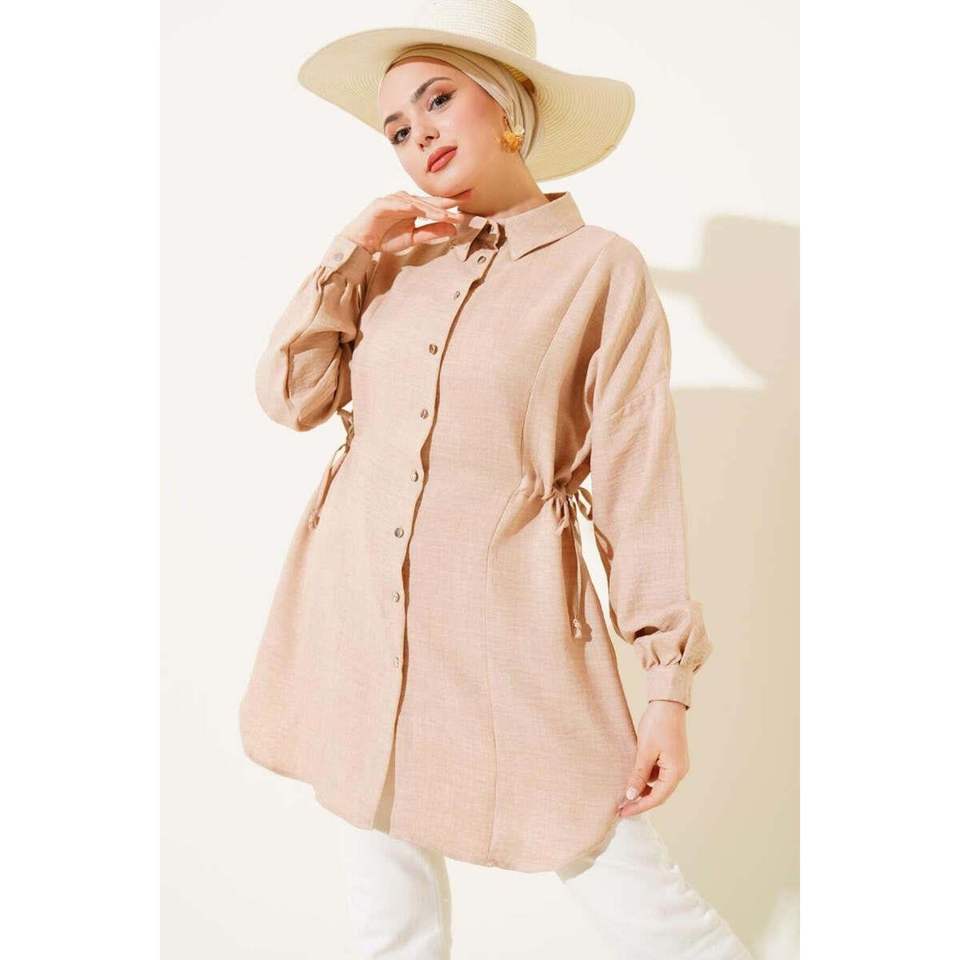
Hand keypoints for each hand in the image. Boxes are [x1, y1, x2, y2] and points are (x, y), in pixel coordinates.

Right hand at [341, 190, 470, 255]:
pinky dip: (410, 206)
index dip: (452, 202)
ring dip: (432, 208)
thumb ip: (432, 232)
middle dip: (447, 200)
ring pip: (417, 202)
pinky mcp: (382, 203)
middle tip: (465, 199)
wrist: (362, 242)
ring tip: (446, 215)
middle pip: (430, 200)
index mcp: (415, 207)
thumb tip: (453, 229)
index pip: (437, 204)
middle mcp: (406, 200)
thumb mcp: (413, 238)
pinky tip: (420, 210)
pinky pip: (398, 204)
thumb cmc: (386, 238)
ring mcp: (394, 200)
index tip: (470, 199)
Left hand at [617, 699, 689, 816]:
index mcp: (676, 772)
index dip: (639, 806)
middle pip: (659, 793)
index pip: (657, 798)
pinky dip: (646, 778)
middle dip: (640, 801)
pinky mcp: (671, 757)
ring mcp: (676, 764)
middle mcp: (679, 771)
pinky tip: (632, 777)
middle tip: (621, 807)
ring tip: (624, 793)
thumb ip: (638, 775)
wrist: (667, 703)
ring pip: (658, 784)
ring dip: (642, 789)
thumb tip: (631, 795)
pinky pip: (658, 774)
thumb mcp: (645, 751)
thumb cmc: (657, 724)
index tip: (623, 812)